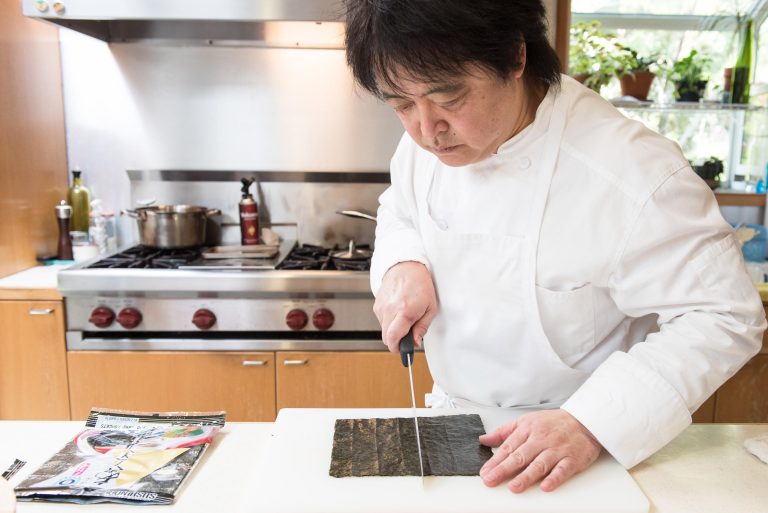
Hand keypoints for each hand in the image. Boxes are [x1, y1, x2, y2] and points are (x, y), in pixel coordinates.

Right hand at [373, 261, 437, 352]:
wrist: (405, 266)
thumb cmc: (420, 285)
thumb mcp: (430, 308)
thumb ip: (422, 328)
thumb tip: (415, 342)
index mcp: (405, 312)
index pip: (393, 339)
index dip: (397, 349)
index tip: (403, 352)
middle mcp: (390, 310)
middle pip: (386, 338)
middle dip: (396, 342)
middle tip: (407, 339)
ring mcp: (381, 307)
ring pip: (383, 330)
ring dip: (393, 330)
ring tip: (404, 319)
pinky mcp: (377, 305)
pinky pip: (381, 320)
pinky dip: (389, 321)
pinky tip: (398, 312)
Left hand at [478, 409, 601, 492]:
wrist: (584, 420)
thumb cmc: (553, 423)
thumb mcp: (525, 421)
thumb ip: (504, 432)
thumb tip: (484, 440)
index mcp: (528, 429)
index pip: (508, 447)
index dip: (495, 461)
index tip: (485, 472)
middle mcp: (541, 439)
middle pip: (520, 456)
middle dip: (504, 469)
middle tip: (491, 480)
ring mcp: (557, 449)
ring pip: (540, 464)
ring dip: (526, 476)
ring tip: (514, 487)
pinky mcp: (572, 459)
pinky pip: (563, 470)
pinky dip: (554, 478)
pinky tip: (545, 486)